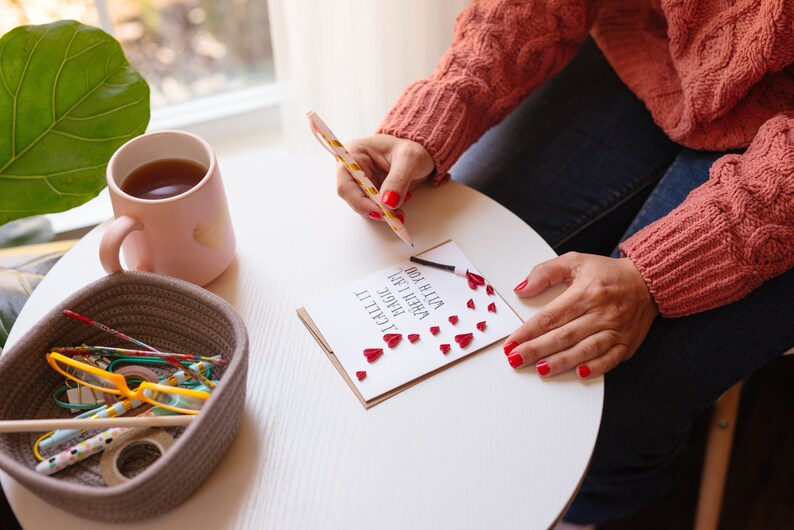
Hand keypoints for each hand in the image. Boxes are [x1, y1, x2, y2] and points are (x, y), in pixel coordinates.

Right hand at [335, 134, 433, 221]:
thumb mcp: (409, 159)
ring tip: (399, 212)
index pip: (346, 184)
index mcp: (353, 154)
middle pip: (353, 198)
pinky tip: (399, 209)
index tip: (379, 211)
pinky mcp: (370, 191)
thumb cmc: (412, 147)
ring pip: (363, 206)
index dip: (360, 201)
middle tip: (392, 216)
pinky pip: (373, 207)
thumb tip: (388, 203)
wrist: (421, 151)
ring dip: (381, 213)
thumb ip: (398, 180)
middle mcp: (352, 169)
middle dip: (373, 209)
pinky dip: (386, 212)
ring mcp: (361, 181)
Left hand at [503, 252, 658, 377]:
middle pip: (564, 335)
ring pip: (585, 350)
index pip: (551, 316)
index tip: (512, 342)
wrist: (648, 281)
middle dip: (537, 349)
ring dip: (562, 362)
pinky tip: (578, 373)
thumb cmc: (608, 273)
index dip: (528, 331)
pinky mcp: (627, 343)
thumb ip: (546, 272)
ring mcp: (615, 329)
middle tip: (516, 359)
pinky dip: (595, 368)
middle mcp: (601, 312)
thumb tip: (522, 288)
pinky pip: (610, 359)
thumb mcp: (575, 261)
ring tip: (541, 370)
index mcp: (585, 292)